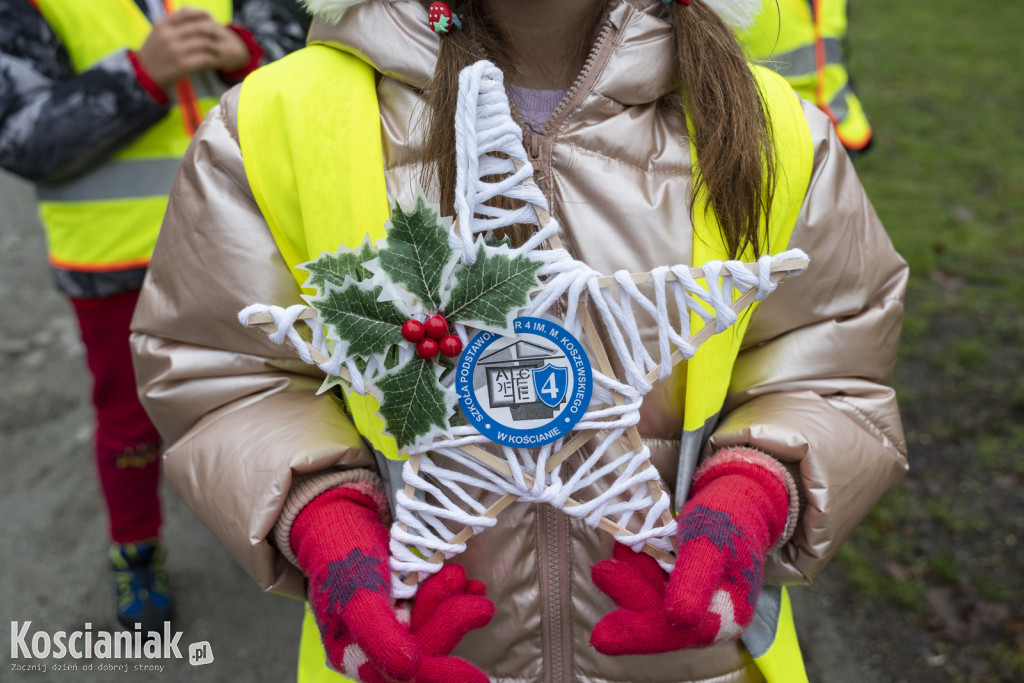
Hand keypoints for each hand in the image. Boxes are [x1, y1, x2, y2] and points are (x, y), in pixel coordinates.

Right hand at [137, 9, 249, 89]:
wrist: (144, 76)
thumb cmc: (154, 53)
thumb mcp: (157, 33)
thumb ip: (173, 23)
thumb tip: (195, 14)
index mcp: (162, 25)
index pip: (186, 12)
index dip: (202, 13)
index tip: (211, 17)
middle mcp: (168, 36)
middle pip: (198, 27)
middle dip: (213, 30)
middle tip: (220, 34)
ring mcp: (175, 51)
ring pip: (203, 43)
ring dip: (214, 46)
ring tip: (219, 49)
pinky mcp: (181, 65)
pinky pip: (203, 59)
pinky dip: (212, 59)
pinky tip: (214, 61)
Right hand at [291, 488, 492, 681]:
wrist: (336, 511)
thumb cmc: (339, 552)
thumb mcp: (356, 594)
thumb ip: (379, 635)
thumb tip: (409, 672)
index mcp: (352, 653)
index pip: (403, 674)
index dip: (440, 674)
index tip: (477, 678)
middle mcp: (372, 644)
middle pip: (422, 651)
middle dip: (450, 625)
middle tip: (478, 602)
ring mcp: (389, 622)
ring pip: (432, 629)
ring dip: (454, 607)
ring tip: (464, 579)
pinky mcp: (403, 601)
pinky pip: (434, 610)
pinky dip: (454, 597)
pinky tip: (471, 585)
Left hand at [591, 449, 790, 654]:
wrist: (741, 500)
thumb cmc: (729, 519)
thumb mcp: (710, 545)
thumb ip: (695, 581)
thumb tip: (679, 619)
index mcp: (726, 616)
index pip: (679, 632)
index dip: (642, 633)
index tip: (602, 638)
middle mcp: (710, 616)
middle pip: (662, 620)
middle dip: (630, 599)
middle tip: (601, 573)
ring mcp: (695, 601)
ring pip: (655, 600)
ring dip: (631, 581)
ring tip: (607, 563)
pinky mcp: (683, 585)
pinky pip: (656, 583)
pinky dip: (640, 569)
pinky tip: (625, 552)